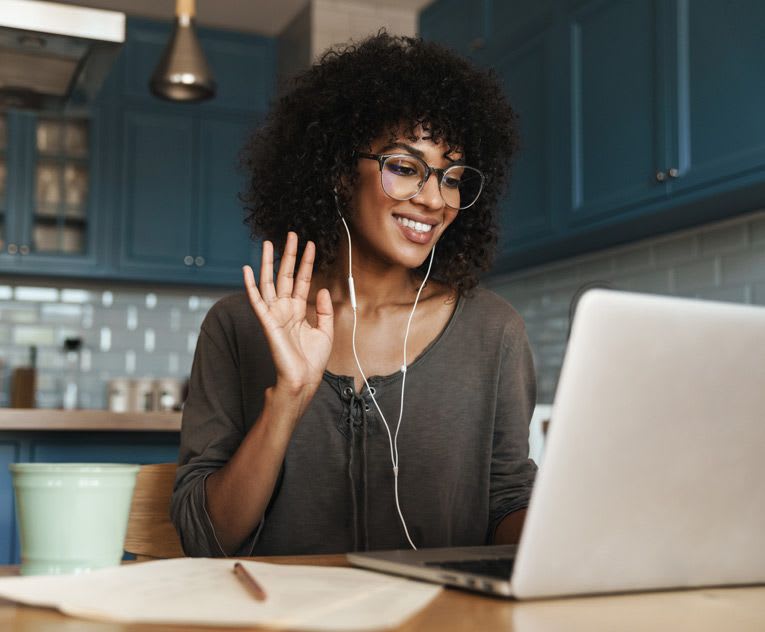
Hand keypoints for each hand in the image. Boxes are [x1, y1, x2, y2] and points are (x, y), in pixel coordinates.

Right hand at [243, 232, 333, 399]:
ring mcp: (275, 314)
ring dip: (268, 262)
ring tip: (269, 243)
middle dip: (289, 255)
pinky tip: (247, 269)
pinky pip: (256, 300)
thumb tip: (322, 289)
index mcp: (298, 310)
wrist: (303, 379)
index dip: (307, 262)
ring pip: (269, 282)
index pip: (302, 280)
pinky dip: (250, 285)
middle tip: (291, 234)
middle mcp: (285, 308)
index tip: (311, 245)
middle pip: (285, 275)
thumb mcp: (325, 331)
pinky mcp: (267, 322)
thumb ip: (323, 309)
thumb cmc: (312, 360)